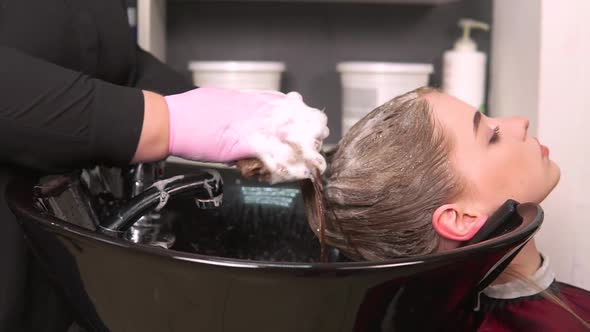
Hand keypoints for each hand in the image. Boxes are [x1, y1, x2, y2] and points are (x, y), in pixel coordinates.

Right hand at [165, 87, 328, 181]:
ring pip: (286, 135)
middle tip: (318, 140)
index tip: (308, 120)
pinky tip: (295, 172)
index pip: (281, 103)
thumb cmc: (188, 112)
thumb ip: (236, 108)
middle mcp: (253, 109)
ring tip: (315, 160)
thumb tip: (245, 114)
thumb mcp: (217, 101)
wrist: (169, 121)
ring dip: (302, 149)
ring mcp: (249, 125)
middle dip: (307, 131)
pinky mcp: (242, 143)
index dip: (299, 113)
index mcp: (247, 99)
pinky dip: (283, 165)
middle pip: (291, 117)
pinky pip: (270, 154)